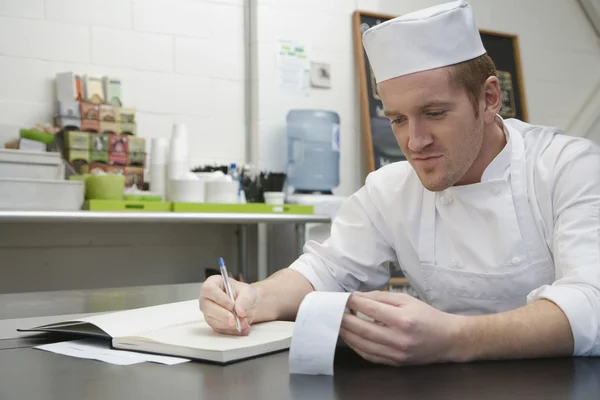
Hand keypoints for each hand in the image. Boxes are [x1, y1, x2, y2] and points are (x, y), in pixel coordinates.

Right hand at [199, 275, 258, 335]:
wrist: (247, 305)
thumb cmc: (244, 294)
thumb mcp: (248, 292)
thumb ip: (245, 299)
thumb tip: (239, 311)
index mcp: (213, 283)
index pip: (208, 289)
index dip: (219, 298)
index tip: (231, 305)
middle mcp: (207, 298)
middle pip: (207, 307)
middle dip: (223, 315)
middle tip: (235, 319)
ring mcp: (209, 312)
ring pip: (212, 321)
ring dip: (230, 325)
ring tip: (245, 322)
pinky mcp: (214, 323)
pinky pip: (220, 330)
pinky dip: (233, 331)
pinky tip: (243, 328)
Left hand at [339, 291, 462, 365]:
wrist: (447, 339)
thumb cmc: (427, 317)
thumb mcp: (407, 300)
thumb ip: (382, 297)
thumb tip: (359, 296)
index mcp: (402, 319)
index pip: (370, 309)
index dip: (354, 302)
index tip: (344, 297)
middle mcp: (398, 338)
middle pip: (362, 328)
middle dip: (344, 318)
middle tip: (334, 311)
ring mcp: (395, 353)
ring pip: (362, 344)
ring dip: (347, 333)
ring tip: (338, 323)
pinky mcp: (394, 362)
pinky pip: (369, 356)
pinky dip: (356, 346)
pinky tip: (350, 337)